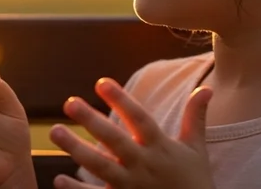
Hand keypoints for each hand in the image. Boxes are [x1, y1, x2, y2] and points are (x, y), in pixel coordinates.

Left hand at [49, 79, 213, 188]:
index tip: (101, 82)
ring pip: (101, 166)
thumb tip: (206, 89)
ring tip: (55, 132)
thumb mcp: (196, 150)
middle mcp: (144, 165)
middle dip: (92, 121)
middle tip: (69, 102)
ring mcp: (132, 186)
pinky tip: (59, 179)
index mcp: (160, 148)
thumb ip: (195, 118)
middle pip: (115, 140)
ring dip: (77, 149)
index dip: (121, 100)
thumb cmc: (195, 182)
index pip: (139, 118)